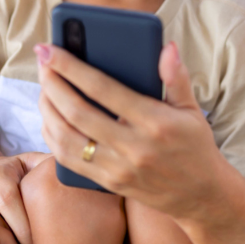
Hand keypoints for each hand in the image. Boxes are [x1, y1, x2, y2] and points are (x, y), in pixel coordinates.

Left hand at [34, 41, 236, 222]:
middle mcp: (133, 147)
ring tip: (44, 86)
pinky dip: (52, 135)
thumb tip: (166, 47)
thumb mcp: (192, 109)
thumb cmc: (195, 145)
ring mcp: (118, 168)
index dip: (72, 67)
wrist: (201, 196)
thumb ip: (176, 77)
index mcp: (155, 122)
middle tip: (42, 61)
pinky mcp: (109, 183)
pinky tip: (50, 116)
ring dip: (47, 109)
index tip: (51, 49)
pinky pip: (69, 160)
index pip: (103, 89)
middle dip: (52, 83)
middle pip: (78, 112)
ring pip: (67, 138)